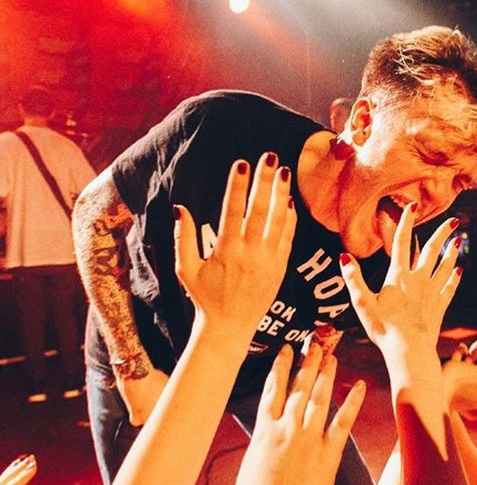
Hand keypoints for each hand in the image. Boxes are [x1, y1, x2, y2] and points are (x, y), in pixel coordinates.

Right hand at [175, 154, 296, 348]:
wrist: (230, 327)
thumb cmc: (205, 297)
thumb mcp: (186, 270)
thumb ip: (183, 238)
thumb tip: (179, 208)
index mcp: (226, 251)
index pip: (233, 211)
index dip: (237, 186)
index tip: (240, 163)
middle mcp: (250, 254)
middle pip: (260, 210)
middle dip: (265, 181)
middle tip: (271, 157)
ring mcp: (268, 261)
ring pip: (278, 221)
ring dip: (281, 194)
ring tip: (285, 171)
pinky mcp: (280, 268)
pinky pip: (287, 238)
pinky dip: (289, 219)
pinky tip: (288, 200)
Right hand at [238, 340, 365, 484]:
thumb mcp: (252, 467)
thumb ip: (265, 446)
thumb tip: (271, 436)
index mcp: (264, 432)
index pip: (273, 390)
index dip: (281, 367)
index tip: (287, 349)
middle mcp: (286, 430)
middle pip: (299, 388)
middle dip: (308, 362)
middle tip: (316, 342)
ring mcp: (307, 441)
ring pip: (319, 398)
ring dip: (326, 374)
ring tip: (332, 354)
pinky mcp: (327, 457)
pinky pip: (342, 423)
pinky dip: (351, 402)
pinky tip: (359, 386)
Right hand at [340, 205, 460, 350]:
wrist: (409, 351)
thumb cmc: (383, 328)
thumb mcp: (362, 303)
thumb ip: (353, 278)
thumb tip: (344, 256)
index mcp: (398, 276)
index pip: (401, 242)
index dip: (406, 222)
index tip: (412, 205)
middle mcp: (418, 280)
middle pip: (431, 250)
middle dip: (441, 233)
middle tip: (453, 219)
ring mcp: (431, 293)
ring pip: (444, 266)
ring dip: (451, 252)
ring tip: (458, 240)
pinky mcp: (439, 307)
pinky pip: (449, 287)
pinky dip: (454, 277)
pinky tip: (459, 269)